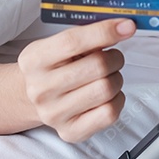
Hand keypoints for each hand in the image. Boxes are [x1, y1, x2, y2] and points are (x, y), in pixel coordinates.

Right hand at [17, 18, 134, 142]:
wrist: (32, 98)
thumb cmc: (52, 67)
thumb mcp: (56, 45)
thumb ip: (85, 36)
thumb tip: (123, 27)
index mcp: (34, 59)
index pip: (73, 41)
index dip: (104, 31)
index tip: (127, 26)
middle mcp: (40, 88)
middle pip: (96, 66)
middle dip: (115, 57)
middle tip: (113, 56)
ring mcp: (54, 113)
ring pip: (106, 89)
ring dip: (116, 78)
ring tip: (107, 76)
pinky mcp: (70, 131)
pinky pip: (109, 112)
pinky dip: (117, 99)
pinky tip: (108, 95)